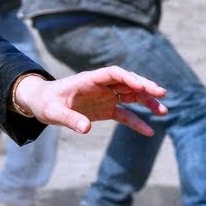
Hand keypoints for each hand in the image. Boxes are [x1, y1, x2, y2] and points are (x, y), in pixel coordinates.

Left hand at [13, 66, 167, 135]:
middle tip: (162, 93)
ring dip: (147, 102)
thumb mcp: (53, 112)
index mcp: (89, 80)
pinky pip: (125, 114)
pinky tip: (149, 131)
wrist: (42, 104)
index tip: (142, 85)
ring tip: (163, 111)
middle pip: (127, 82)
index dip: (129, 78)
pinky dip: (137, 122)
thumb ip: (69, 119)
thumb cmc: (46, 103)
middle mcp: (101, 86)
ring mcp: (105, 97)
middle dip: (145, 87)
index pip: (113, 73)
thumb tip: (86, 129)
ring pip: (131, 96)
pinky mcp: (106, 110)